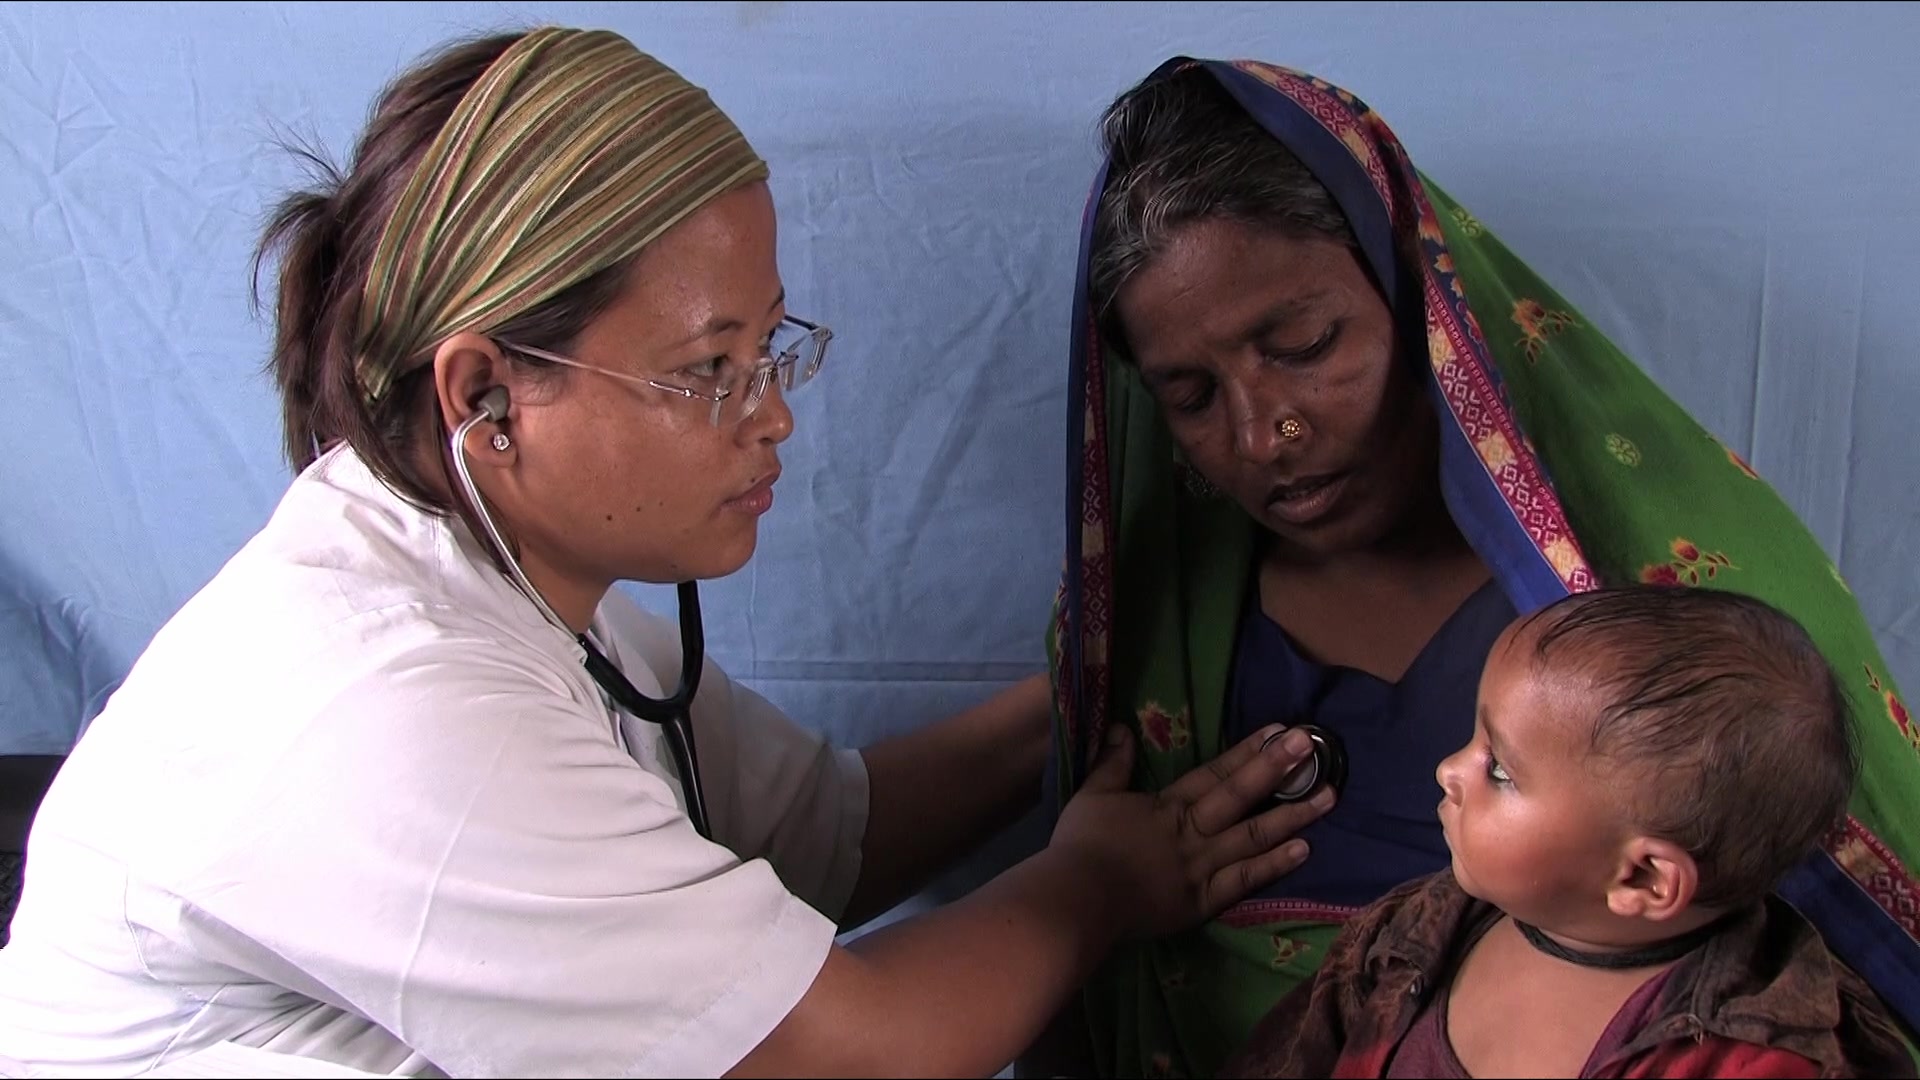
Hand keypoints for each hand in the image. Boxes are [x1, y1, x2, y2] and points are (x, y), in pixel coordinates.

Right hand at [1047, 723, 1334, 938]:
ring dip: (1292, 816)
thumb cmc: (1080, 847)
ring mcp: (1202, 868)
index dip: (1248, 750)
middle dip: (1277, 769)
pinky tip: (1304, 850)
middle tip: (1311, 746)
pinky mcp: (1203, 902)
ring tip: (1328, 797)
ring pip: (1254, 837)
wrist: (1076, 901)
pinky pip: (1244, 881)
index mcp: (1167, 806)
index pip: (1214, 772)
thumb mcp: (1091, 796)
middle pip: (1240, 795)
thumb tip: (1122, 726)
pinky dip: (1274, 866)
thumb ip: (1111, 763)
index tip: (1279, 730)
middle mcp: (1192, 831)